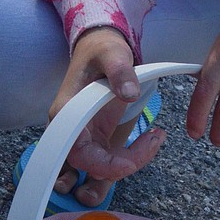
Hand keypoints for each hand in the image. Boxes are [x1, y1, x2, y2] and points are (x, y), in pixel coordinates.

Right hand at [49, 27, 164, 197]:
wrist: (100, 50)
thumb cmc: (102, 51)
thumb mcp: (112, 53)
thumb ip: (120, 71)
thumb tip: (129, 93)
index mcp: (66, 112)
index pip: (75, 151)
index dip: (99, 164)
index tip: (129, 163)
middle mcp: (71, 130)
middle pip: (87, 165)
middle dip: (116, 169)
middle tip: (151, 143)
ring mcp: (84, 137)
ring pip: (96, 169)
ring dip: (123, 169)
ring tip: (154, 141)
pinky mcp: (97, 139)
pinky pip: (107, 162)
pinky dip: (126, 163)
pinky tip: (150, 143)